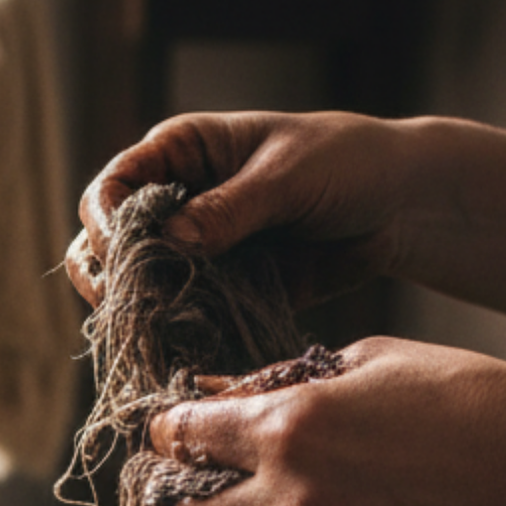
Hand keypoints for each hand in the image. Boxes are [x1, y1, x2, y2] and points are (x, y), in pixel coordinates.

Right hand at [68, 110, 408, 307]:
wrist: (400, 204)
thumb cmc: (347, 162)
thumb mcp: (289, 176)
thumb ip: (230, 208)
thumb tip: (169, 239)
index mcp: (180, 154)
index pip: (110, 190)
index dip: (105, 225)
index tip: (125, 256)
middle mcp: (175, 204)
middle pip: (105, 248)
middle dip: (112, 280)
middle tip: (139, 306)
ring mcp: (194, 253)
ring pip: (137, 292)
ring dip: (144, 316)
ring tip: (167, 333)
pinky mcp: (221, 294)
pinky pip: (184, 322)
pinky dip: (182, 339)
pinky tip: (194, 351)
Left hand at [146, 337, 505, 505]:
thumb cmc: (472, 401)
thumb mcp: (373, 359)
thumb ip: (286, 380)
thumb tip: (218, 395)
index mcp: (289, 426)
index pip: (181, 435)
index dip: (169, 431)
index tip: (176, 433)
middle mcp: (289, 502)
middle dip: (174, 501)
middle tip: (190, 493)